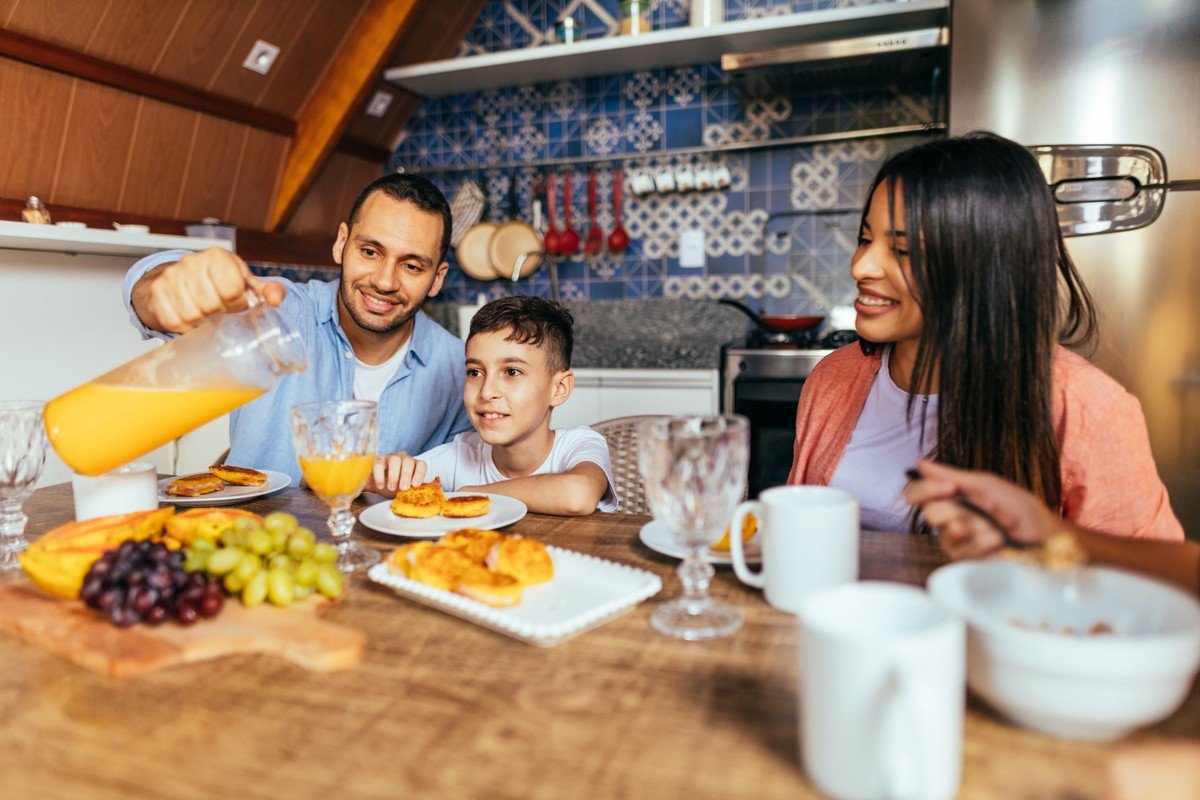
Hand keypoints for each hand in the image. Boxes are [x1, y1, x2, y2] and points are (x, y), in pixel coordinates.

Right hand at [134, 248, 284, 332]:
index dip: (237, 302)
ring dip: (203, 321)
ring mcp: (171, 277)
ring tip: (206, 314)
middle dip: (219, 312)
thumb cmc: (216, 281)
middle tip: (219, 310)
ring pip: (193, 315)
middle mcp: (191, 262)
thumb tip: (277, 299)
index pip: (233, 289)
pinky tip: (191, 319)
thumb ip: (265, 290)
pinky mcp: (157, 293)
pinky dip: (186, 327)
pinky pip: (175, 321)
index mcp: (217, 257)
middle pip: (212, 304)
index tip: (235, 301)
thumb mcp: (244, 282)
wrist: (178, 279)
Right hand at [367, 452, 426, 495]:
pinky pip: (379, 464)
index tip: (415, 485)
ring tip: (391, 488)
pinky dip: (380, 475)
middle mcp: (404, 458)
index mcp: (414, 465)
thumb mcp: (406, 490)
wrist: (379, 486)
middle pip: (408, 461)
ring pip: (394, 460)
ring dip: (394, 475)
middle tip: (403, 488)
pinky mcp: (378, 460)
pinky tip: (381, 486)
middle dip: (406, 475)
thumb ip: (415, 490)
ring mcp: (390, 457)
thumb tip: (424, 493)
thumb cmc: (396, 487)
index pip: (421, 465)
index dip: (420, 474)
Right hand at [903, 459, 1061, 559]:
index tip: (950, 487)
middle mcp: (947, 520)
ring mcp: (955, 542)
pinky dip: (985, 540)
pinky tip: (1000, 539)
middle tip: (985, 506)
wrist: (1044, 534)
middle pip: (930, 513)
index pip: (915, 493)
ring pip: (948, 532)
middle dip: (960, 508)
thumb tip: (921, 463)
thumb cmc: (1018, 508)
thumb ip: (952, 475)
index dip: (925, 489)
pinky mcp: (966, 562)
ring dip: (979, 525)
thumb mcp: (986, 485)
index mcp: (948, 498)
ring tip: (999, 525)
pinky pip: (964, 550)